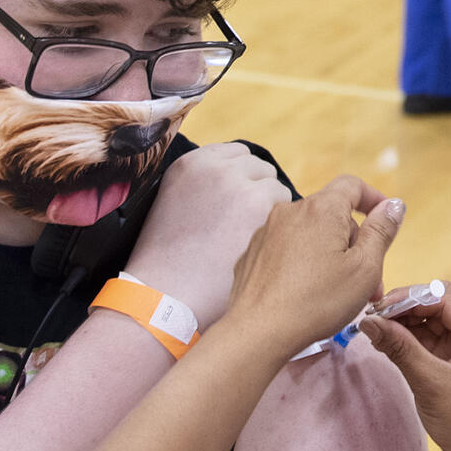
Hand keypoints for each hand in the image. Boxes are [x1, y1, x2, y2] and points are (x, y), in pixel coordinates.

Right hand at [129, 141, 288, 328]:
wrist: (163, 295)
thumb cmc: (169, 262)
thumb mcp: (176, 204)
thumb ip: (207, 185)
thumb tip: (245, 181)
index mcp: (191, 164)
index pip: (237, 156)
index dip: (242, 182)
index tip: (236, 207)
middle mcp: (214, 167)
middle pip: (260, 169)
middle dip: (257, 195)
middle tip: (242, 230)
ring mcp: (237, 184)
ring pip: (275, 188)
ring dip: (269, 212)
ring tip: (246, 243)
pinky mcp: (259, 205)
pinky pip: (287, 210)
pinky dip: (279, 230)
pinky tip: (257, 251)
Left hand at [221, 177, 401, 355]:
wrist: (258, 332)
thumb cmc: (317, 301)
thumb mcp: (364, 269)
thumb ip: (382, 231)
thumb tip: (394, 205)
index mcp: (322, 209)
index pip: (353, 186)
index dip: (374, 199)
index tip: (387, 220)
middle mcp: (291, 212)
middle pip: (332, 215)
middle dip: (355, 243)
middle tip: (369, 283)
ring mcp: (267, 232)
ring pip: (310, 234)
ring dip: (330, 255)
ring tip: (338, 292)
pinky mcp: (253, 254)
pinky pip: (287, 249)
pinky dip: (303, 263)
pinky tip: (306, 293)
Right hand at [360, 281, 450, 450]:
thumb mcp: (432, 384)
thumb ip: (401, 349)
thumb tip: (369, 321)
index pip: (444, 297)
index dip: (409, 298)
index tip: (379, 309)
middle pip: (436, 303)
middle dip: (404, 307)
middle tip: (373, 317)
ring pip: (429, 320)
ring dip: (402, 322)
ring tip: (375, 329)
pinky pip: (427, 338)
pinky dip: (406, 338)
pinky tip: (385, 341)